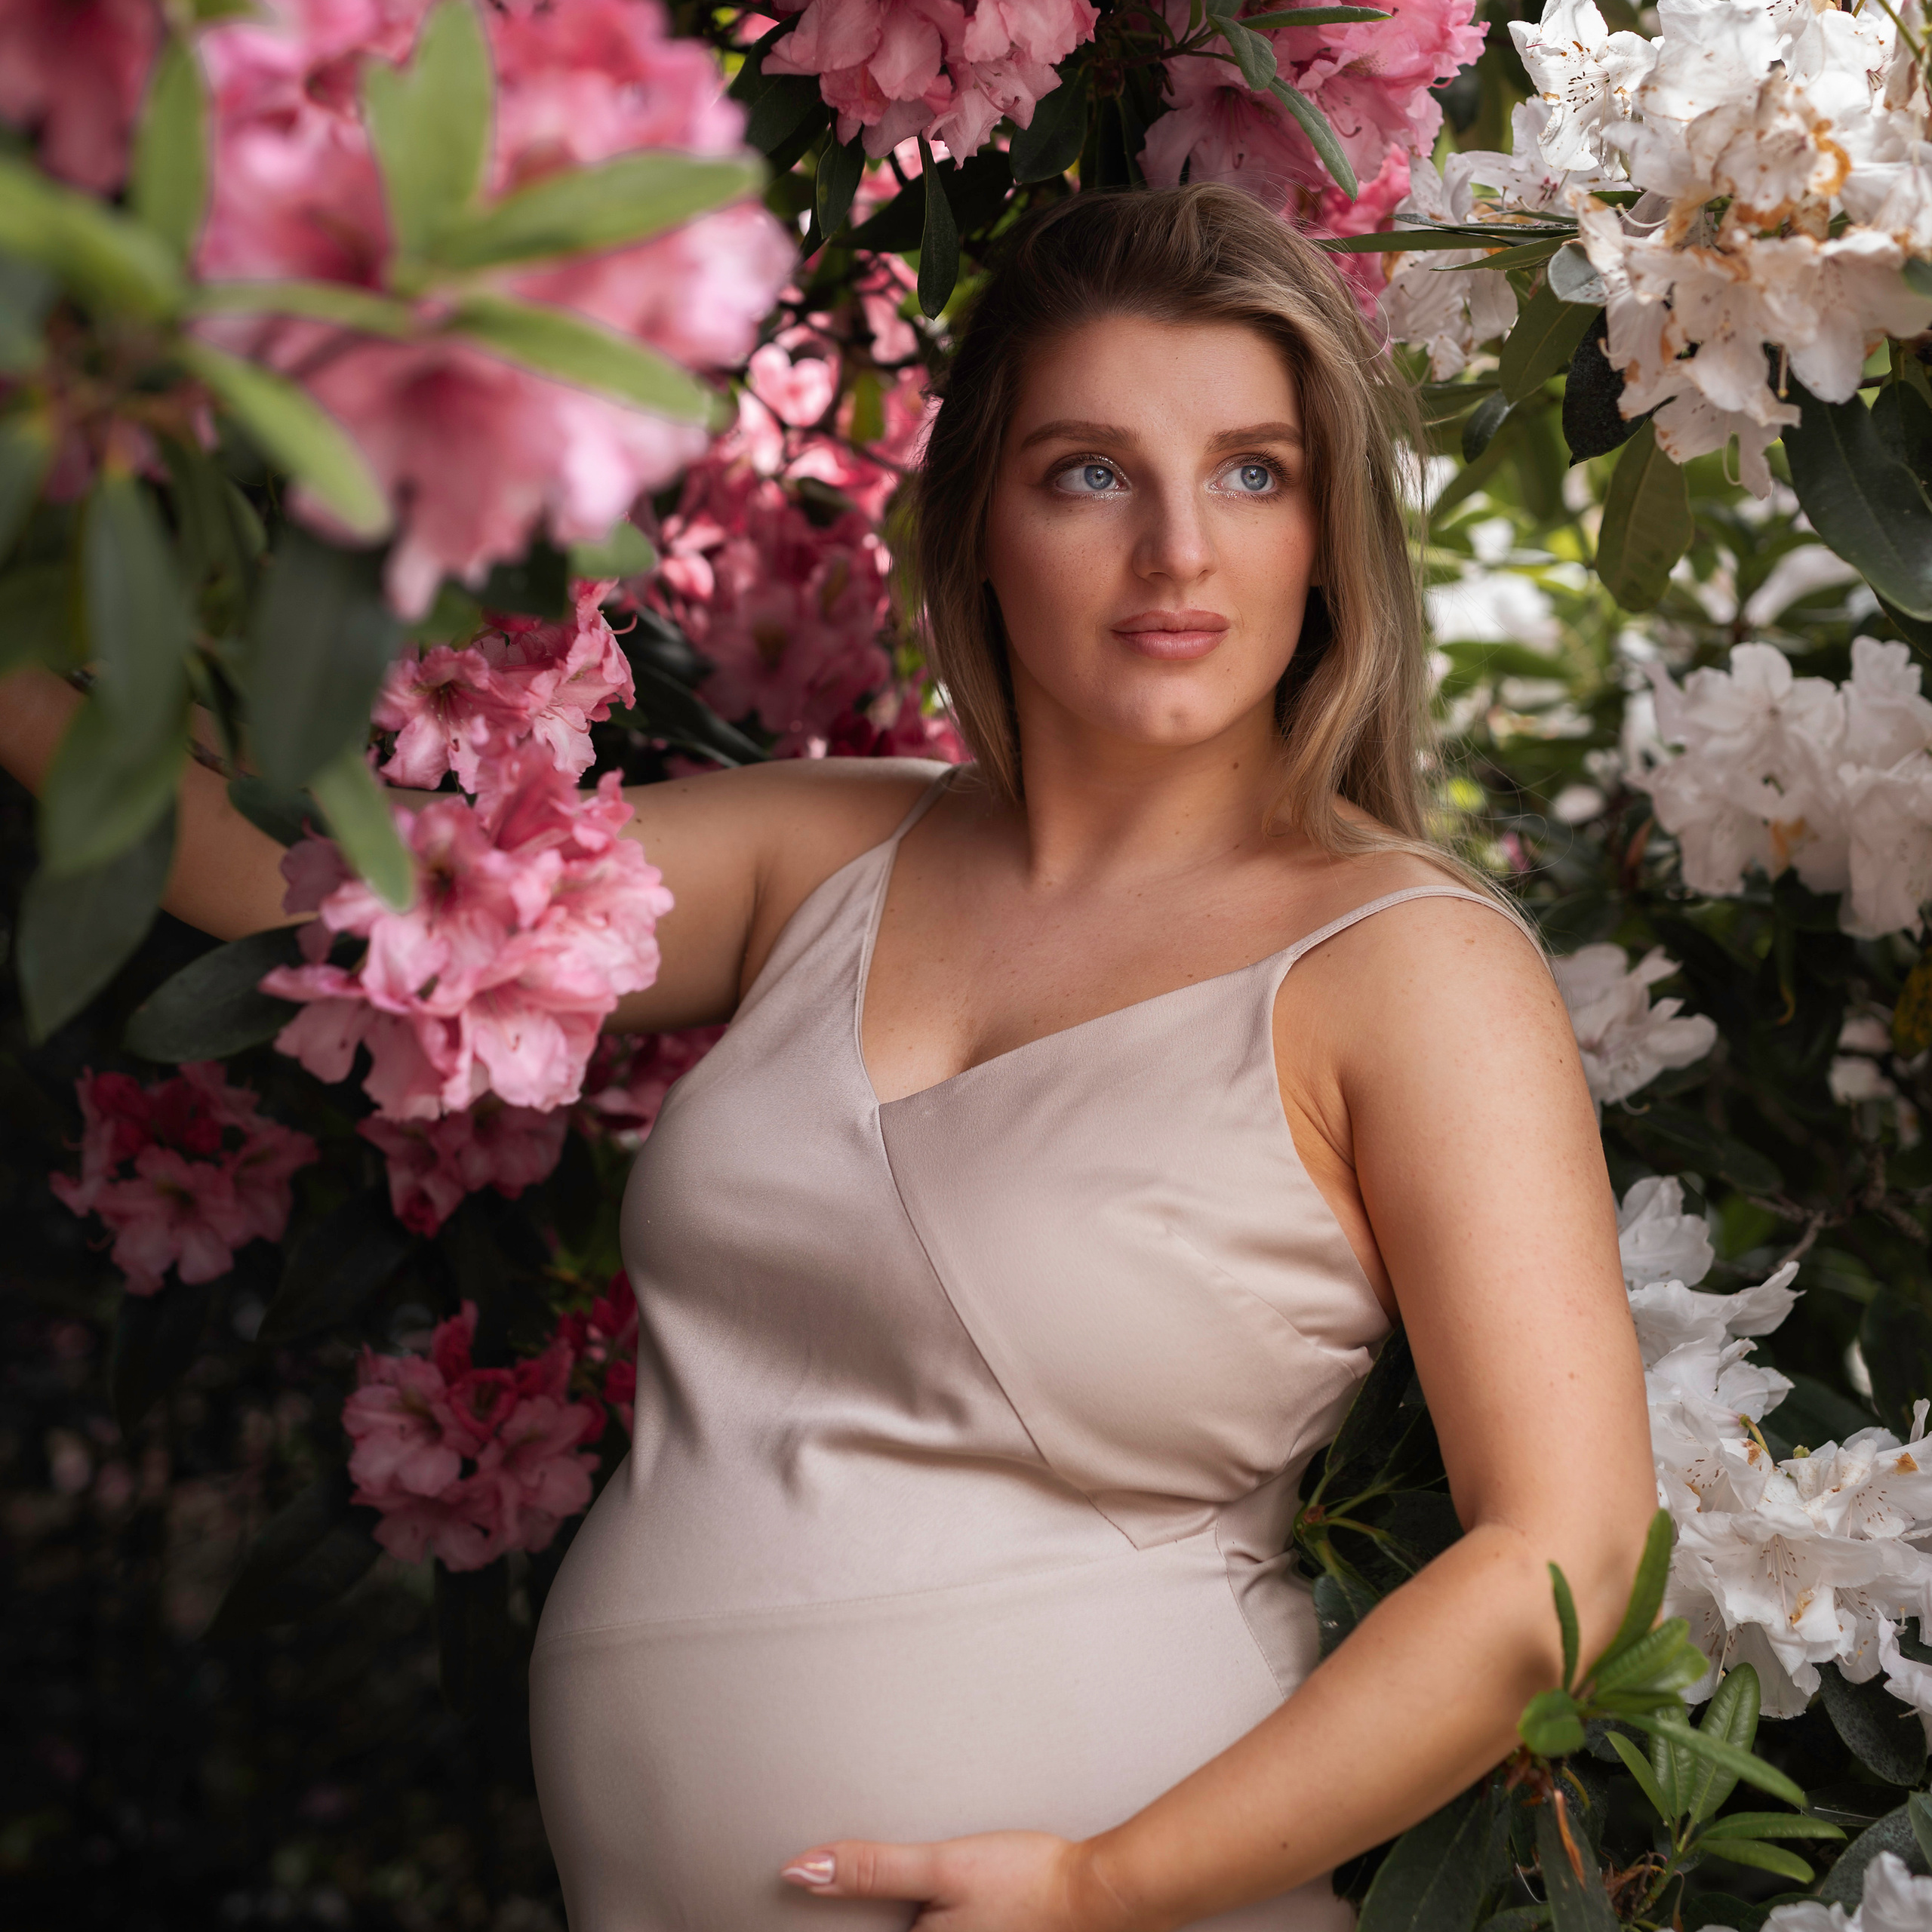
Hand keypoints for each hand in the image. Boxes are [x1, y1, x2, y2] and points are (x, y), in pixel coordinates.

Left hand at [779, 1830, 1132, 1930]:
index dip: (838, 1927)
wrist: (1102, 1894)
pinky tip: (960, 1909)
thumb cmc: (1028, 1879)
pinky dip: (938, 1925)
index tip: (811, 1900)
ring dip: (917, 1918)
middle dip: (888, 1918)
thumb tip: (798, 1870)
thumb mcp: (942, 1865)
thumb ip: (870, 1870)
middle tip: (862, 1882)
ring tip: (935, 1899)